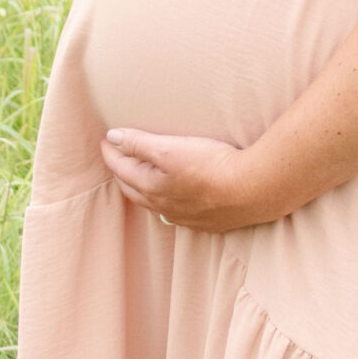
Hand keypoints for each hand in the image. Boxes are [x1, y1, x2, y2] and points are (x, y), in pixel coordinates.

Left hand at [100, 128, 276, 231]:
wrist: (250, 190)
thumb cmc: (210, 166)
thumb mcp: (170, 148)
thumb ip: (139, 143)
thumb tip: (112, 137)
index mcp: (150, 187)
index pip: (121, 168)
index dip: (112, 151)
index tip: (106, 138)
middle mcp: (162, 206)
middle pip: (133, 188)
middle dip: (122, 171)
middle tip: (117, 156)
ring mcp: (183, 216)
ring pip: (153, 202)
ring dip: (142, 188)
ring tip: (141, 175)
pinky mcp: (204, 221)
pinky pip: (175, 213)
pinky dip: (166, 201)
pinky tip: (174, 197)